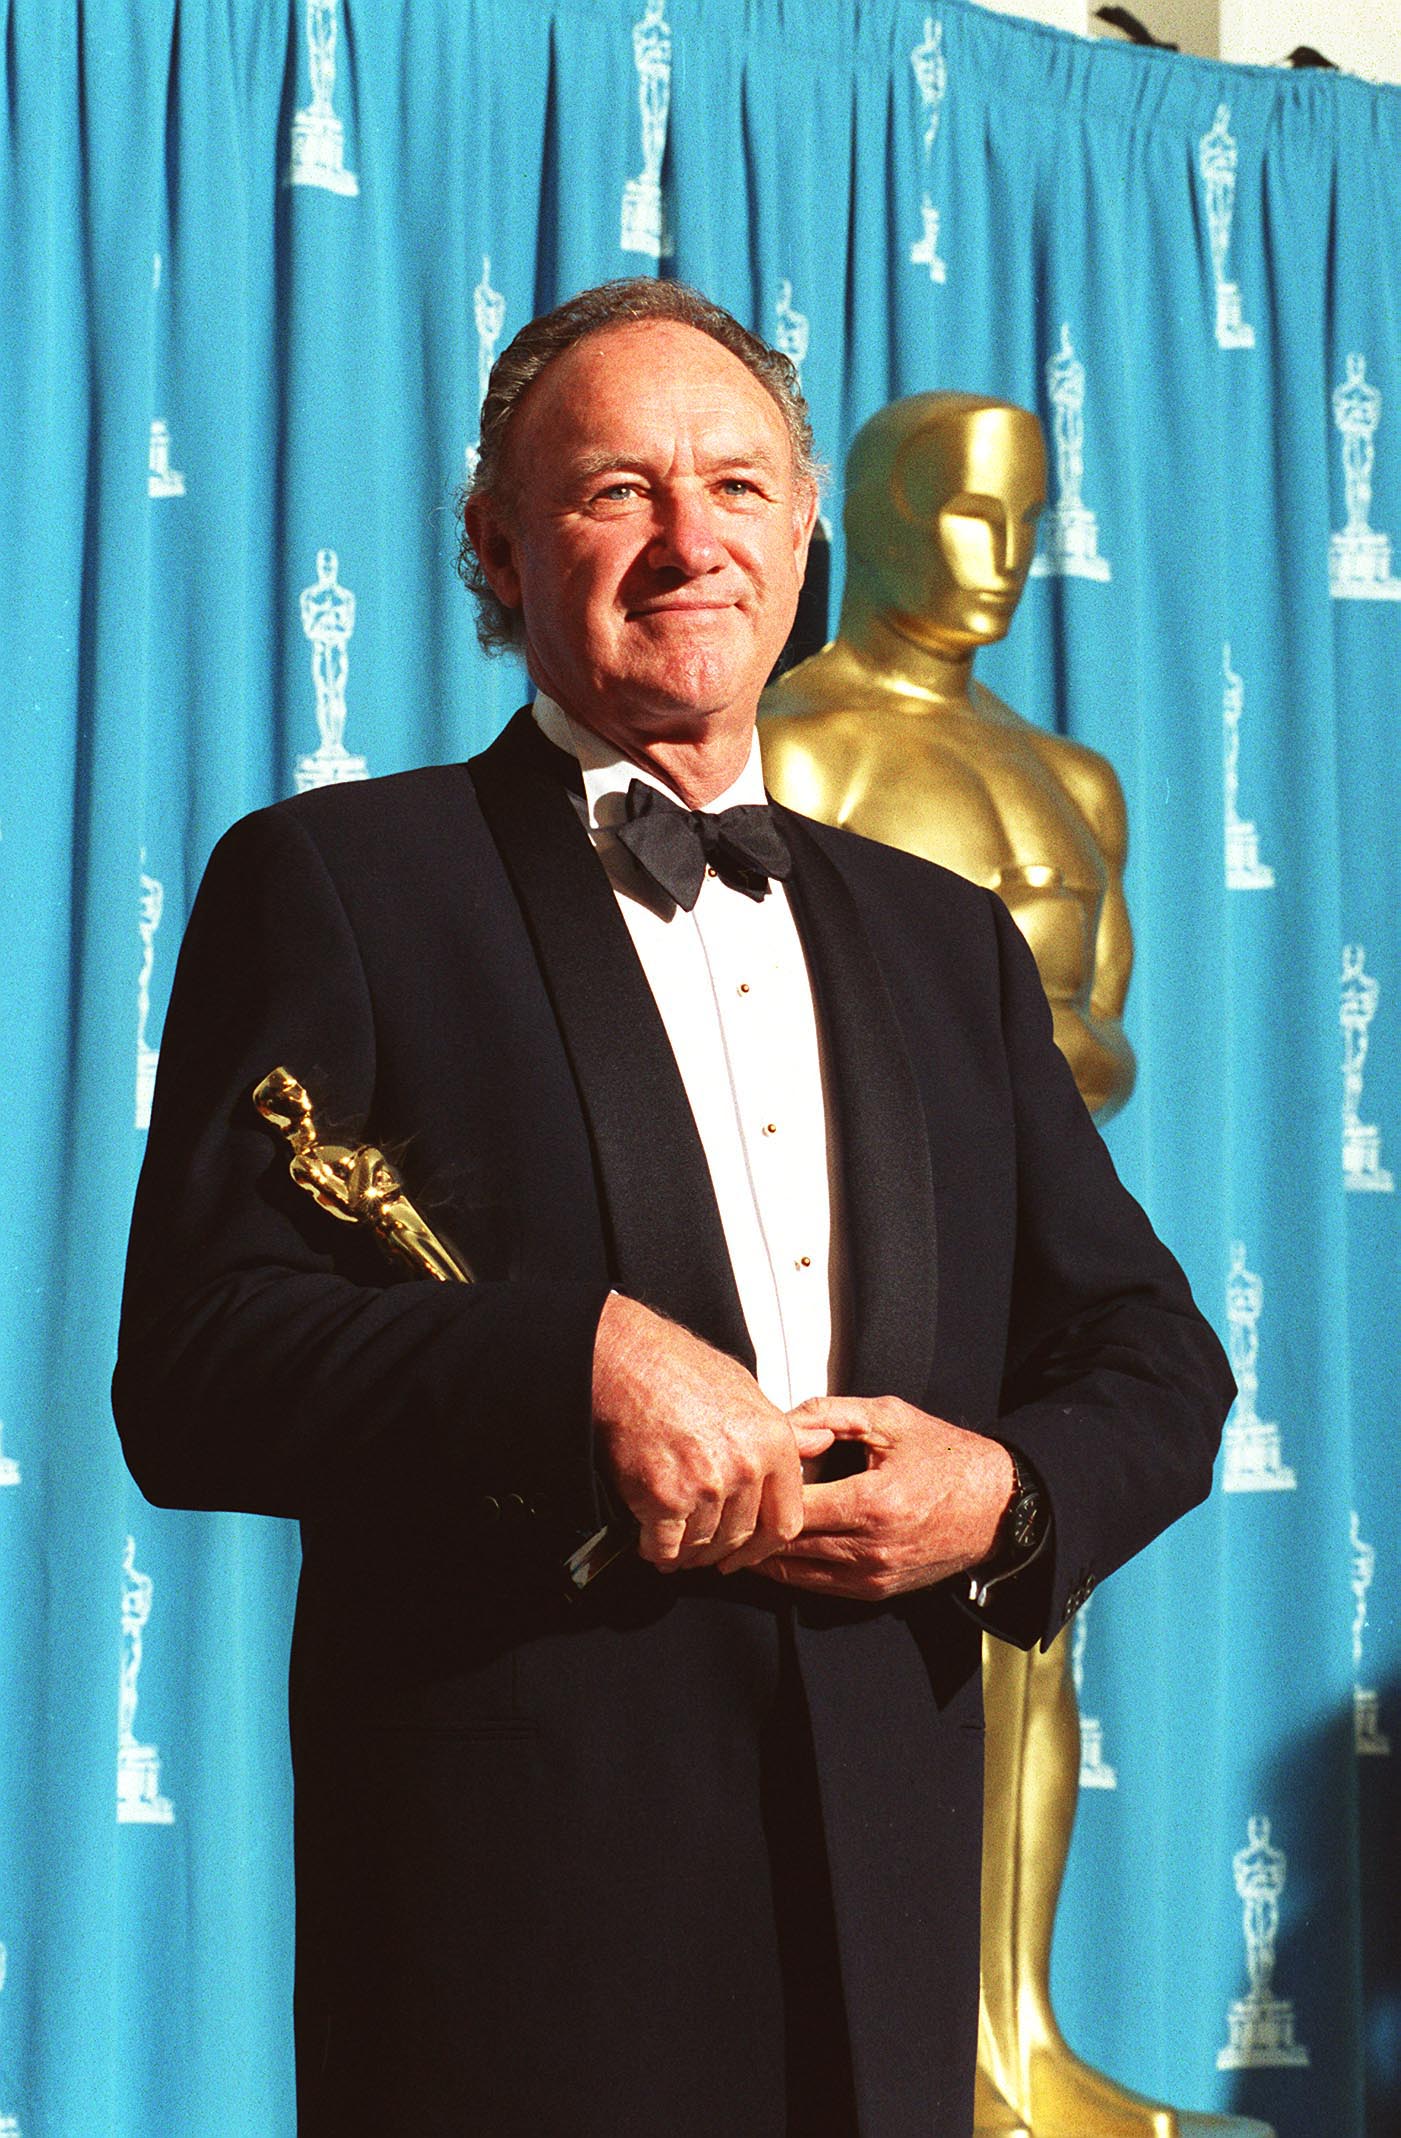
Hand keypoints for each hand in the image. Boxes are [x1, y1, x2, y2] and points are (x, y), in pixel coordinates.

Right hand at [591, 1295, 833, 1571]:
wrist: (625, 1362)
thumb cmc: (679, 1369)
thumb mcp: (745, 1390)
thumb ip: (785, 1429)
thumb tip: (821, 1442)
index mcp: (772, 1442)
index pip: (785, 1521)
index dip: (763, 1546)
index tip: (748, 1552)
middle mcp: (745, 1467)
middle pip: (740, 1537)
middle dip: (720, 1551)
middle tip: (704, 1551)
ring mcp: (706, 1485)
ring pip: (702, 1544)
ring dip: (688, 1553)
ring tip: (676, 1546)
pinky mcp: (664, 1498)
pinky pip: (665, 1545)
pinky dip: (656, 1551)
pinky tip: (651, 1544)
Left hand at [744, 1395, 1014, 1601]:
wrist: (998, 1507)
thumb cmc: (944, 1456)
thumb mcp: (890, 1418)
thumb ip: (831, 1413)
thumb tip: (780, 1420)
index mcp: (873, 1502)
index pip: (793, 1506)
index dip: (760, 1493)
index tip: (738, 1477)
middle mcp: (871, 1548)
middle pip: (787, 1544)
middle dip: (750, 1528)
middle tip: (719, 1509)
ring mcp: (874, 1576)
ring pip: (795, 1571)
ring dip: (762, 1554)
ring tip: (732, 1531)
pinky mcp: (877, 1591)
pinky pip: (817, 1586)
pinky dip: (789, 1568)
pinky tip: (768, 1548)